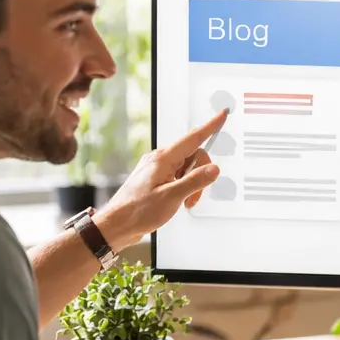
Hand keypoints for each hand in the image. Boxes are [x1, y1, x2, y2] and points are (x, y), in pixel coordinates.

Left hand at [94, 110, 226, 248]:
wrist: (117, 224)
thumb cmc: (138, 210)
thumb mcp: (172, 197)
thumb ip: (195, 181)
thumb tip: (214, 169)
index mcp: (163, 159)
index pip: (193, 138)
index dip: (210, 126)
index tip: (222, 115)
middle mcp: (160, 159)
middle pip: (193, 156)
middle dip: (200, 176)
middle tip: (193, 197)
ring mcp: (157, 169)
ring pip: (186, 168)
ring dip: (191, 185)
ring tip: (183, 202)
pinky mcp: (156, 179)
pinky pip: (178, 176)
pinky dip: (183, 188)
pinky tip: (177, 201)